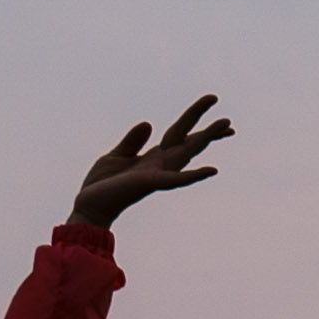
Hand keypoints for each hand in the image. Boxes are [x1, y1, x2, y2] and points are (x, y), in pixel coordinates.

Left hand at [66, 90, 235, 236]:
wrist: (89, 206)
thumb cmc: (103, 185)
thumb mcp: (116, 155)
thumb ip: (133, 140)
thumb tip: (149, 123)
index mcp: (153, 156)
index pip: (179, 135)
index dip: (195, 121)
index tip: (212, 112)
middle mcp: (160, 164)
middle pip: (188, 141)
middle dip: (208, 129)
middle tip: (229, 120)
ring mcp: (158, 173)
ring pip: (187, 152)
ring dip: (207, 139)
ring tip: (226, 127)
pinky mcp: (151, 182)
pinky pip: (176, 179)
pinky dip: (194, 175)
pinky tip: (212, 170)